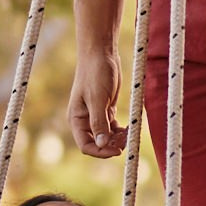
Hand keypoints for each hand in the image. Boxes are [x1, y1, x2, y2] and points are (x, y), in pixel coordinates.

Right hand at [69, 42, 123, 157]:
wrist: (101, 54)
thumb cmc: (95, 73)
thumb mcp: (97, 98)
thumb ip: (99, 122)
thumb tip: (102, 144)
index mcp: (76, 119)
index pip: (85, 145)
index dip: (100, 151)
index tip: (116, 150)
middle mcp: (84, 120)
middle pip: (97, 143)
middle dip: (111, 145)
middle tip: (126, 139)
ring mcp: (95, 115)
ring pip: (106, 137)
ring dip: (118, 139)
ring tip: (128, 132)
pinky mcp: (106, 109)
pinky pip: (113, 127)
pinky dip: (120, 131)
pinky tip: (128, 128)